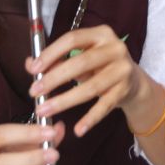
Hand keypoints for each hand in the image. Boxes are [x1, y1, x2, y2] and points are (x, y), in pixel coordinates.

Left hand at [29, 24, 152, 136]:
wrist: (133, 82)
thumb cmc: (100, 66)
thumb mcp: (80, 58)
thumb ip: (55, 60)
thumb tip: (30, 65)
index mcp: (101, 34)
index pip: (72, 39)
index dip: (51, 53)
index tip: (33, 69)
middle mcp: (115, 48)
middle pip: (80, 62)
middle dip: (54, 78)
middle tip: (34, 92)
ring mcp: (122, 70)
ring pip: (90, 87)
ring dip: (65, 100)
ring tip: (45, 111)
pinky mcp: (125, 90)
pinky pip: (104, 106)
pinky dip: (90, 119)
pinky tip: (77, 130)